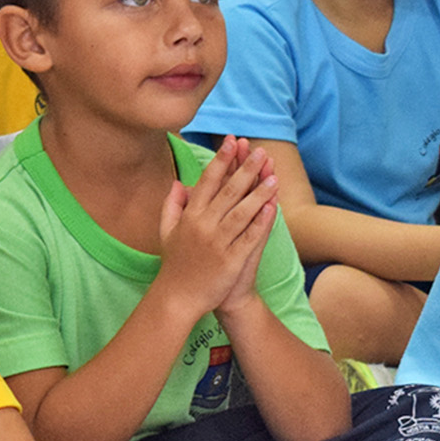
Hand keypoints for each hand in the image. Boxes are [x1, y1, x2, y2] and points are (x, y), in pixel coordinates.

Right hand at [157, 136, 277, 317]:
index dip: (222, 160)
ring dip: (259, 192)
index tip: (233, 142)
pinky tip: (272, 207)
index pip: (208, 181)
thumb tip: (178, 183)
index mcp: (189, 216)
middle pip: (228, 192)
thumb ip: (171, 205)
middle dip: (246, 169)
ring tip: (273, 176)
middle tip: (261, 151)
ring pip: (242, 212)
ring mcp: (217, 243)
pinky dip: (261, 222)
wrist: (178, 298)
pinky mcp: (230, 260)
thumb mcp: (166, 232)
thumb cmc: (174, 265)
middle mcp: (203, 226)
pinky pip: (249, 237)